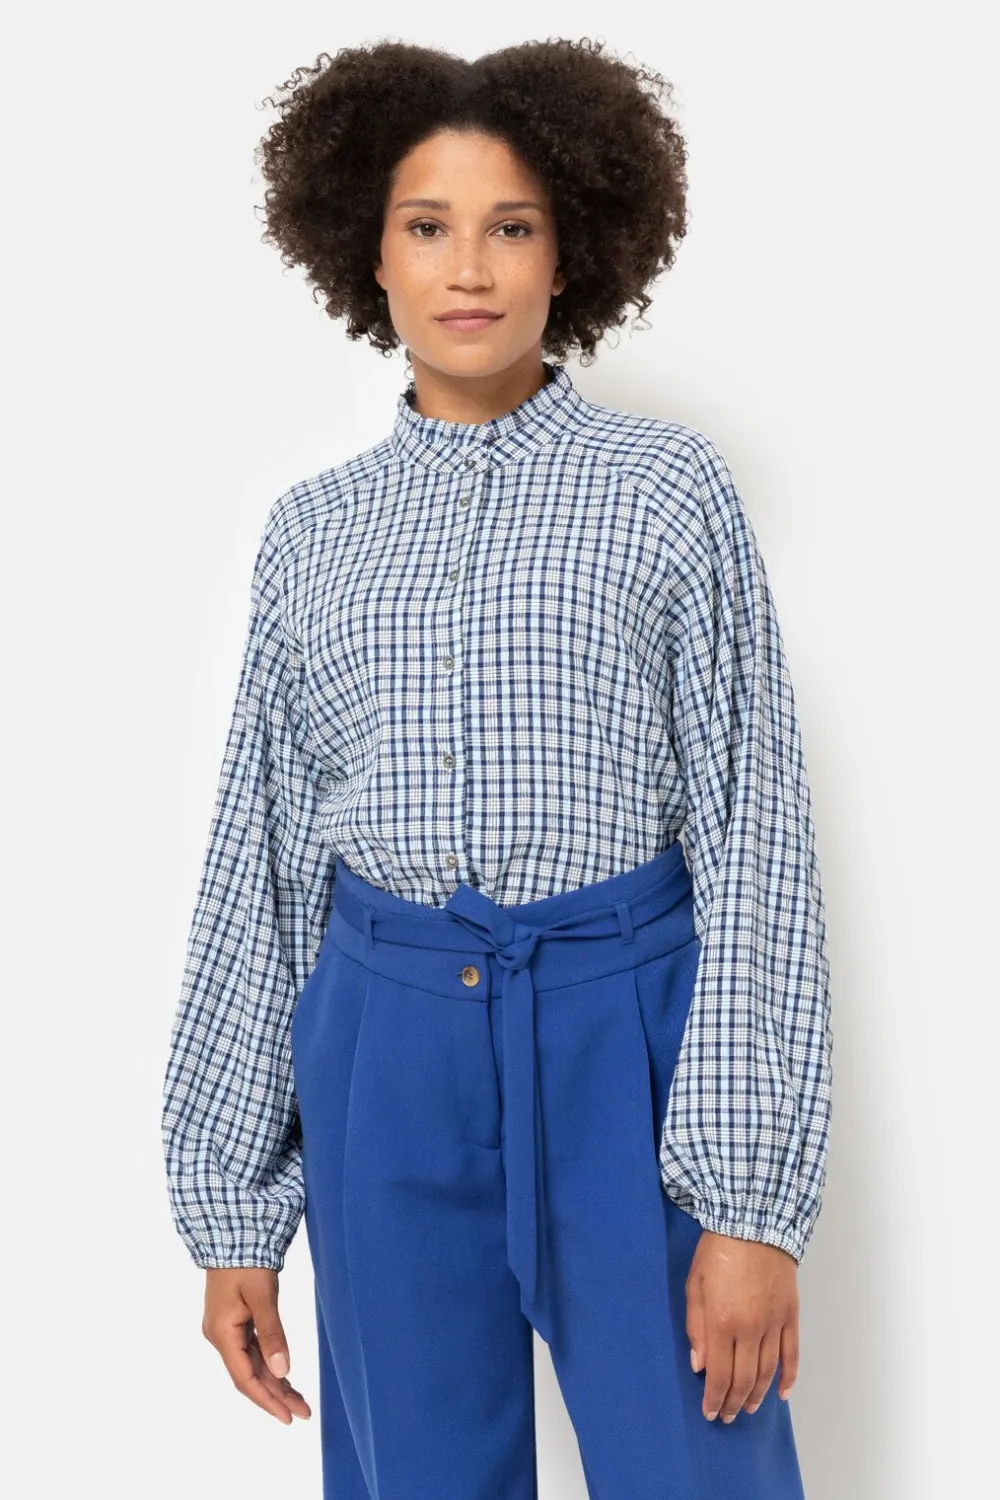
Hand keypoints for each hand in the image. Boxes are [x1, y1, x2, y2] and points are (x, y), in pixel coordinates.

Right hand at [202, 1267, 311, 1423]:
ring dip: (274, 1383)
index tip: (288, 1418)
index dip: (267, 1400)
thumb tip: (283, 1371)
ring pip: (251, 1365)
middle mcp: (220, 1336)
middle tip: (303, 1413)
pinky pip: (251, 1351)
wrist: (231, 1231)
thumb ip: (272, 1333)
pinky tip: (283, 1376)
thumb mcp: (262, 1295)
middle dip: (275, 1396)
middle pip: (249, 1375)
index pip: (245, 1378)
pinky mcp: (233, 1321)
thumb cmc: (246, 1260)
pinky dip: (268, 1364)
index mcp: (222, 1333)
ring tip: (299, 1401)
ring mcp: (225, 1329)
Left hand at [685, 1231, 798, 1422]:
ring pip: (767, 1372)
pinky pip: (792, 1354)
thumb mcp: (695, 1284)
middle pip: (743, 1379)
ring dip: (756, 1395)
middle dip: (732, 1402)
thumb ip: (695, 1327)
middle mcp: (750, 1329)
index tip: (709, 1412)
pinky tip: (782, 1394)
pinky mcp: (791, 1316)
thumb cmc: (718, 1249)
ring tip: (747, 1408)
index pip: (718, 1374)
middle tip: (727, 1416)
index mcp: (722, 1322)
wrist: (755, 1221)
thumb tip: (699, 1364)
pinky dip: (789, 1378)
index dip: (714, 1398)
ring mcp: (774, 1324)